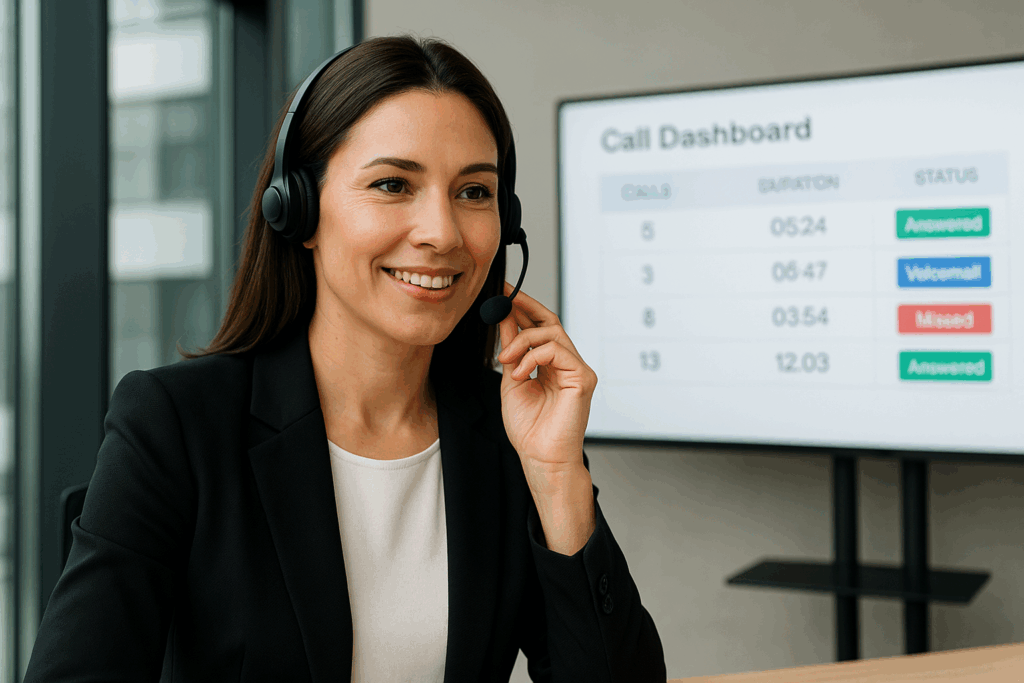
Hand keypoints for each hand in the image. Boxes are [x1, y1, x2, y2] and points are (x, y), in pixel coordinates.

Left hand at [495, 281, 597, 490]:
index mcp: (551, 364)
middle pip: (550, 321)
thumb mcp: (512, 378)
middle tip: (501, 299)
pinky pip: (558, 351)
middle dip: (524, 306)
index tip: (501, 292)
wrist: (539, 456)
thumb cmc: (529, 427)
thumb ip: (512, 349)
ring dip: (522, 340)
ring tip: (505, 359)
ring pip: (552, 333)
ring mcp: (578, 369)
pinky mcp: (583, 377)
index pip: (540, 326)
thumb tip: (504, 318)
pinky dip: (533, 357)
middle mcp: (567, 363)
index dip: (522, 307)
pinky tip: (520, 372)